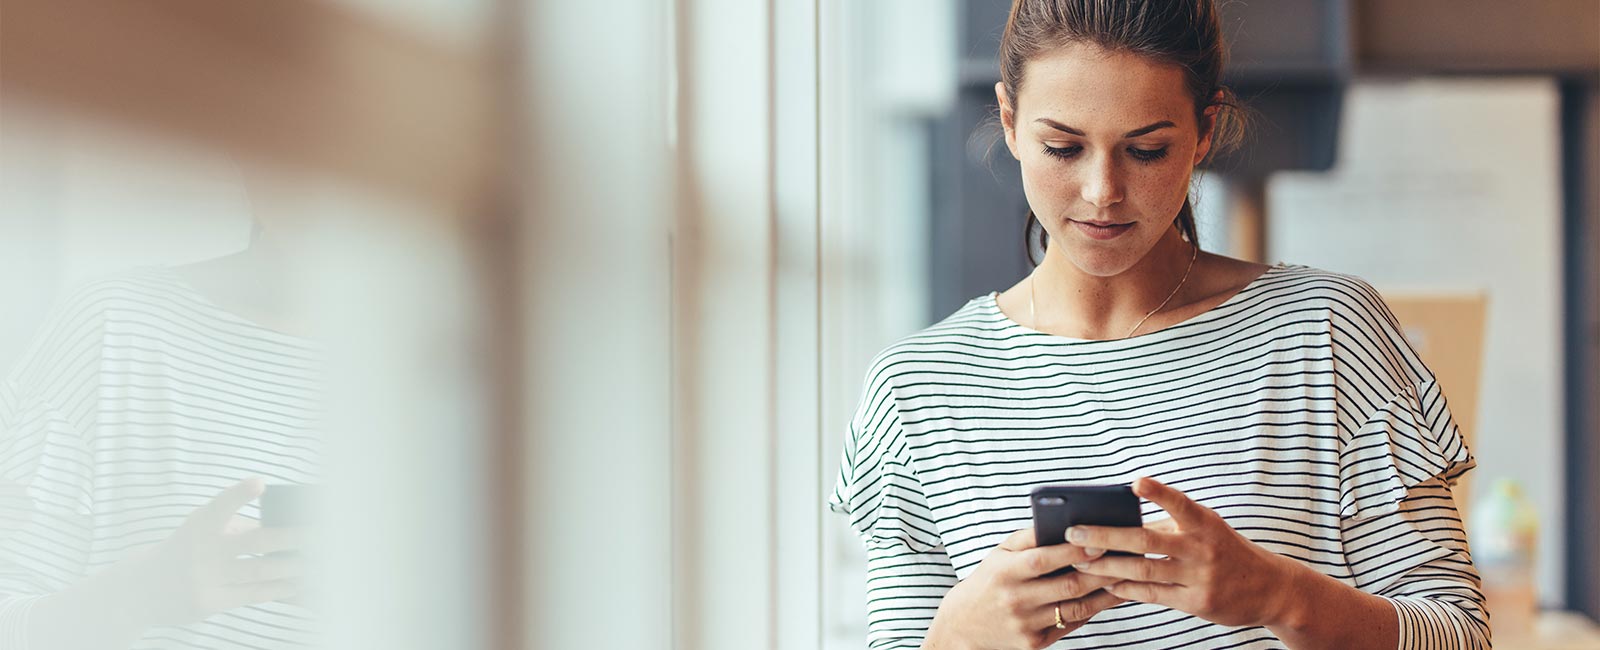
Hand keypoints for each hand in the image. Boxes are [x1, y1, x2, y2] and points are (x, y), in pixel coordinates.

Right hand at [109, 478, 306, 625]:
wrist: (142, 589)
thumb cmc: (187, 550)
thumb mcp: (201, 529)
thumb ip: (236, 525)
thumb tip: (288, 528)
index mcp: (200, 525)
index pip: (220, 506)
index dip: (239, 494)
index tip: (260, 483)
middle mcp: (202, 550)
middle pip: (256, 541)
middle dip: (293, 537)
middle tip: (324, 532)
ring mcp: (205, 578)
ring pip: (262, 570)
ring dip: (295, 565)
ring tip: (322, 559)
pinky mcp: (211, 602)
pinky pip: (255, 594)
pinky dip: (282, 588)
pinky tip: (301, 583)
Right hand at [925, 528, 1126, 649]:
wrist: (964, 626)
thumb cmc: (988, 581)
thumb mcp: (999, 554)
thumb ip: (1028, 537)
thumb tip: (1063, 520)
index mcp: (1005, 572)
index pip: (1043, 559)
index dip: (1073, 551)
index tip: (1099, 541)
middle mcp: (1016, 600)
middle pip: (1068, 585)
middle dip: (1101, 571)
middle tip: (1126, 558)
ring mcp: (1027, 625)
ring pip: (1076, 608)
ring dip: (1105, 593)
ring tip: (1126, 577)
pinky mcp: (1036, 644)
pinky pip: (1072, 625)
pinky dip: (1093, 610)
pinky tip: (1109, 597)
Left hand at [1065, 477, 1303, 627]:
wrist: (1270, 588)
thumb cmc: (1226, 550)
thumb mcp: (1207, 529)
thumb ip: (1171, 524)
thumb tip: (1121, 521)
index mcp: (1204, 523)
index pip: (1180, 503)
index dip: (1158, 493)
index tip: (1136, 482)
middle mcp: (1202, 548)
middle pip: (1146, 540)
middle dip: (1106, 536)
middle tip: (1074, 532)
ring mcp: (1199, 577)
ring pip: (1143, 570)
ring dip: (1107, 566)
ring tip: (1080, 561)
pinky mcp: (1196, 602)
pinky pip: (1153, 594)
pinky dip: (1126, 588)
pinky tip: (1106, 582)